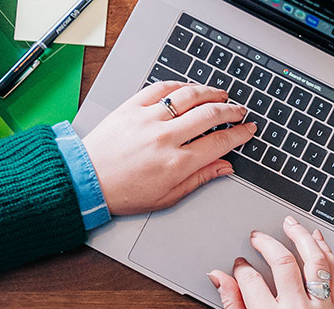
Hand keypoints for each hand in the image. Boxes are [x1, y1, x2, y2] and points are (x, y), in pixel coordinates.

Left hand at [81, 81, 255, 215]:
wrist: (85, 179)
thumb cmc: (123, 192)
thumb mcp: (166, 197)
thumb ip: (199, 179)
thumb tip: (225, 167)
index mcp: (176, 163)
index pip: (220, 142)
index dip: (239, 134)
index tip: (248, 129)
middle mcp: (165, 138)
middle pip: (210, 115)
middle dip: (231, 110)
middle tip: (240, 110)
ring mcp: (148, 118)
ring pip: (189, 96)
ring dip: (210, 93)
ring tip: (220, 95)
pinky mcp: (132, 106)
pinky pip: (161, 88)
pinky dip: (179, 86)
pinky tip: (189, 88)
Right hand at [207, 217, 333, 308]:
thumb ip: (233, 305)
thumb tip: (218, 277)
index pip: (251, 280)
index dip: (241, 268)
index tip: (239, 264)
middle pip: (282, 263)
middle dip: (266, 244)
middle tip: (257, 237)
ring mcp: (321, 307)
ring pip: (314, 261)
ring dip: (301, 237)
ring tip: (289, 224)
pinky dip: (326, 252)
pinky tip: (316, 239)